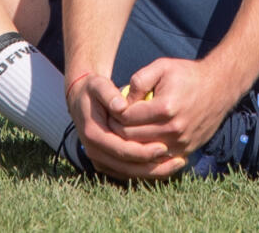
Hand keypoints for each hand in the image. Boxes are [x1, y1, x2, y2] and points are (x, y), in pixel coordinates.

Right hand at [64, 71, 184, 180]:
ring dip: (153, 172)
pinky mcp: (107, 163)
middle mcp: (94, 151)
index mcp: (93, 134)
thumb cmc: (93, 90)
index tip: (164, 147)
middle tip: (177, 161)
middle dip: (153, 166)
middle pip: (127, 167)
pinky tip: (166, 165)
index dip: (143, 151)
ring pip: (129, 173)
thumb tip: (122, 107)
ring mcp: (100, 159)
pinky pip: (128, 172)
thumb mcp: (98, 84)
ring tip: (176, 165)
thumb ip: (109, 94)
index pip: (121, 149)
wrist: (81, 100)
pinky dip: (147, 171)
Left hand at [111, 57, 245, 157]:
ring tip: (125, 129)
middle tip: (112, 120)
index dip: (114, 113)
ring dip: (130, 142)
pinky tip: (141, 139)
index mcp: (165, 108)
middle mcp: (173, 129)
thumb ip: (139, 80)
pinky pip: (158, 157)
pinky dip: (147, 150)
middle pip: (131, 138)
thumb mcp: (162, 67)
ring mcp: (181, 143)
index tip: (112, 107)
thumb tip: (122, 101)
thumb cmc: (188, 75)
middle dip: (117, 129)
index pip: (126, 118)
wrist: (220, 87)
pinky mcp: (186, 150)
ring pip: (142, 151)